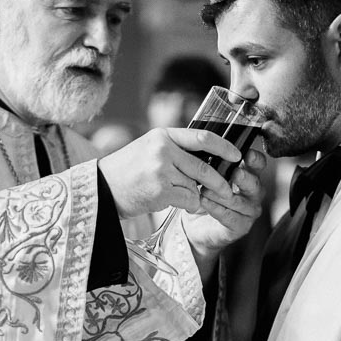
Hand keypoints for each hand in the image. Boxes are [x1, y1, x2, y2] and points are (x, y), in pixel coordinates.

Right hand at [99, 127, 238, 218]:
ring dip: (196, 195)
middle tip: (228, 190)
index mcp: (164, 135)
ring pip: (196, 186)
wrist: (103, 188)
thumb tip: (210, 155)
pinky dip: (188, 205)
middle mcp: (164, 150)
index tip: (237, 155)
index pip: (203, 137)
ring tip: (181, 195)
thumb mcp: (150, 148)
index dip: (224, 147)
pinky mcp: (161, 191)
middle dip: (220, 182)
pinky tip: (174, 203)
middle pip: (204, 167)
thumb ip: (176, 148)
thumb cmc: (129, 169)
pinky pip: (188, 200)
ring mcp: (162, 170)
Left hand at [181, 145, 266, 257]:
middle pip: (255, 183)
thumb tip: (207, 146)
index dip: (255, 159)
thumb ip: (213, 162)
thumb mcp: (207, 175)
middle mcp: (253, 193)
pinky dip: (216, 209)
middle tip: (235, 173)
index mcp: (248, 175)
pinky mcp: (240, 227)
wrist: (194, 226)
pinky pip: (230, 217)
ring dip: (222, 195)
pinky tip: (204, 202)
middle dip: (244, 178)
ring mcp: (249, 212)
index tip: (247, 154)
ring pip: (240, 202)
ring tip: (206, 190)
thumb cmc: (204, 196)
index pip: (258, 165)